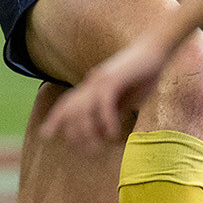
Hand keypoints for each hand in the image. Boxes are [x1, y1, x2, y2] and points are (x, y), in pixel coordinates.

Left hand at [41, 41, 171, 148]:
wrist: (157, 50)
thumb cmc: (144, 74)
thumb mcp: (126, 98)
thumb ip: (114, 112)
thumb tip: (105, 132)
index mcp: (93, 85)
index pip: (67, 103)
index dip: (55, 118)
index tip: (45, 134)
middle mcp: (92, 82)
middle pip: (71, 109)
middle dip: (72, 132)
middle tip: (82, 152)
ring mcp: (102, 79)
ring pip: (84, 109)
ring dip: (88, 131)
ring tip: (97, 149)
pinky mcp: (115, 78)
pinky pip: (104, 103)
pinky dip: (106, 120)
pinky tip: (112, 134)